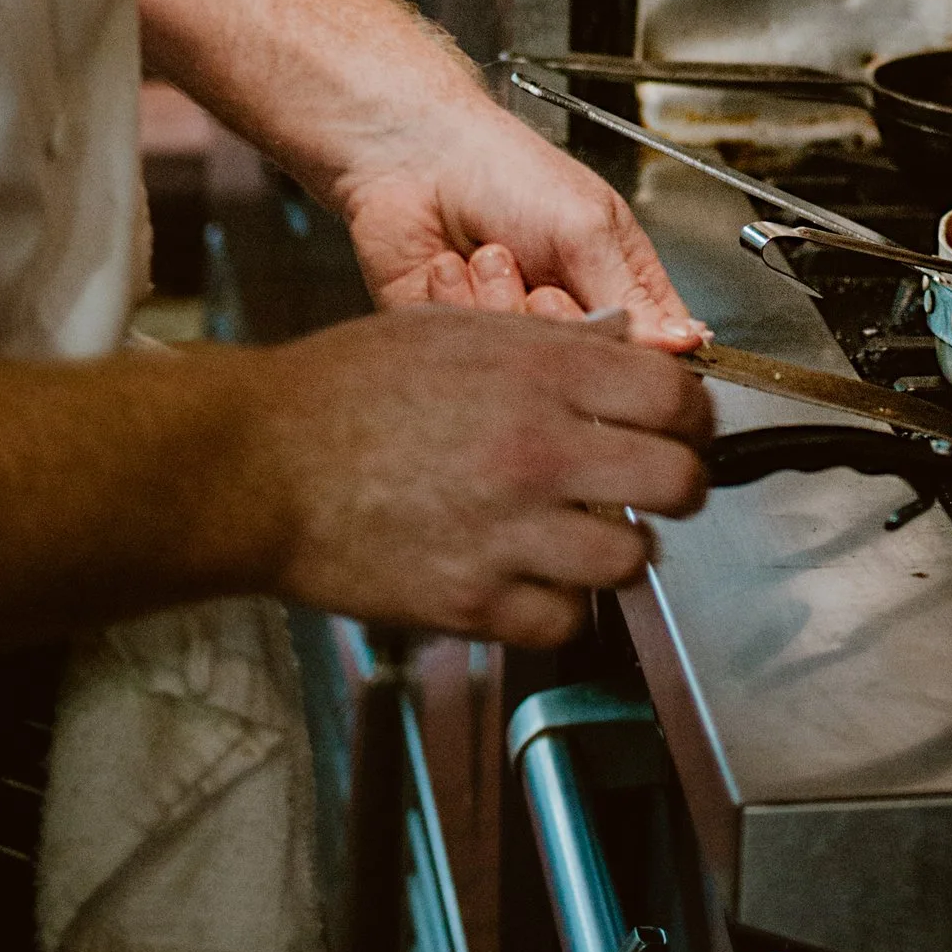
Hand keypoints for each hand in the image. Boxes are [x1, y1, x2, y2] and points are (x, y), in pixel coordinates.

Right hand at [261, 309, 714, 645]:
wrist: (257, 462)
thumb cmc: (341, 390)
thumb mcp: (454, 329)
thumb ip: (548, 342)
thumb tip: (623, 344)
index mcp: (542, 374)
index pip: (678, 398)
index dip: (693, 417)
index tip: (685, 429)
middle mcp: (540, 450)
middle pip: (680, 483)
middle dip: (678, 488)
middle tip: (655, 490)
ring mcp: (510, 532)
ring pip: (632, 560)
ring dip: (617, 551)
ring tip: (584, 537)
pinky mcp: (473, 601)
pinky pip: (564, 622)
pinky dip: (557, 607)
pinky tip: (531, 579)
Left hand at [340, 88, 704, 347]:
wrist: (414, 154)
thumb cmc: (506, 170)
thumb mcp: (586, 226)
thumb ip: (631, 293)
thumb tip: (684, 344)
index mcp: (613, 280)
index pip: (650, 347)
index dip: (634, 352)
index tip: (613, 335)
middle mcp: (564, 312)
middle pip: (581, 364)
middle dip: (556, 321)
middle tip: (542, 282)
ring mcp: (510, 328)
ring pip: (522, 362)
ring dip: (500, 301)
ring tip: (489, 253)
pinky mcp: (455, 339)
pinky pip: (466, 353)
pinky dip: (455, 304)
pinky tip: (450, 266)